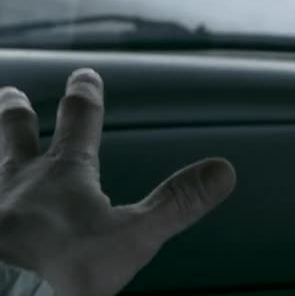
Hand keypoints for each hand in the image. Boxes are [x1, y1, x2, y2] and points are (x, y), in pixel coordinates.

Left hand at [0, 69, 235, 295]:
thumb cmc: (65, 270)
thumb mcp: (133, 236)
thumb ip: (177, 203)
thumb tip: (224, 171)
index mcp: (64, 175)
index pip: (79, 121)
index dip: (85, 95)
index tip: (85, 75)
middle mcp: (19, 182)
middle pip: (14, 134)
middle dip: (17, 113)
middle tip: (13, 95)